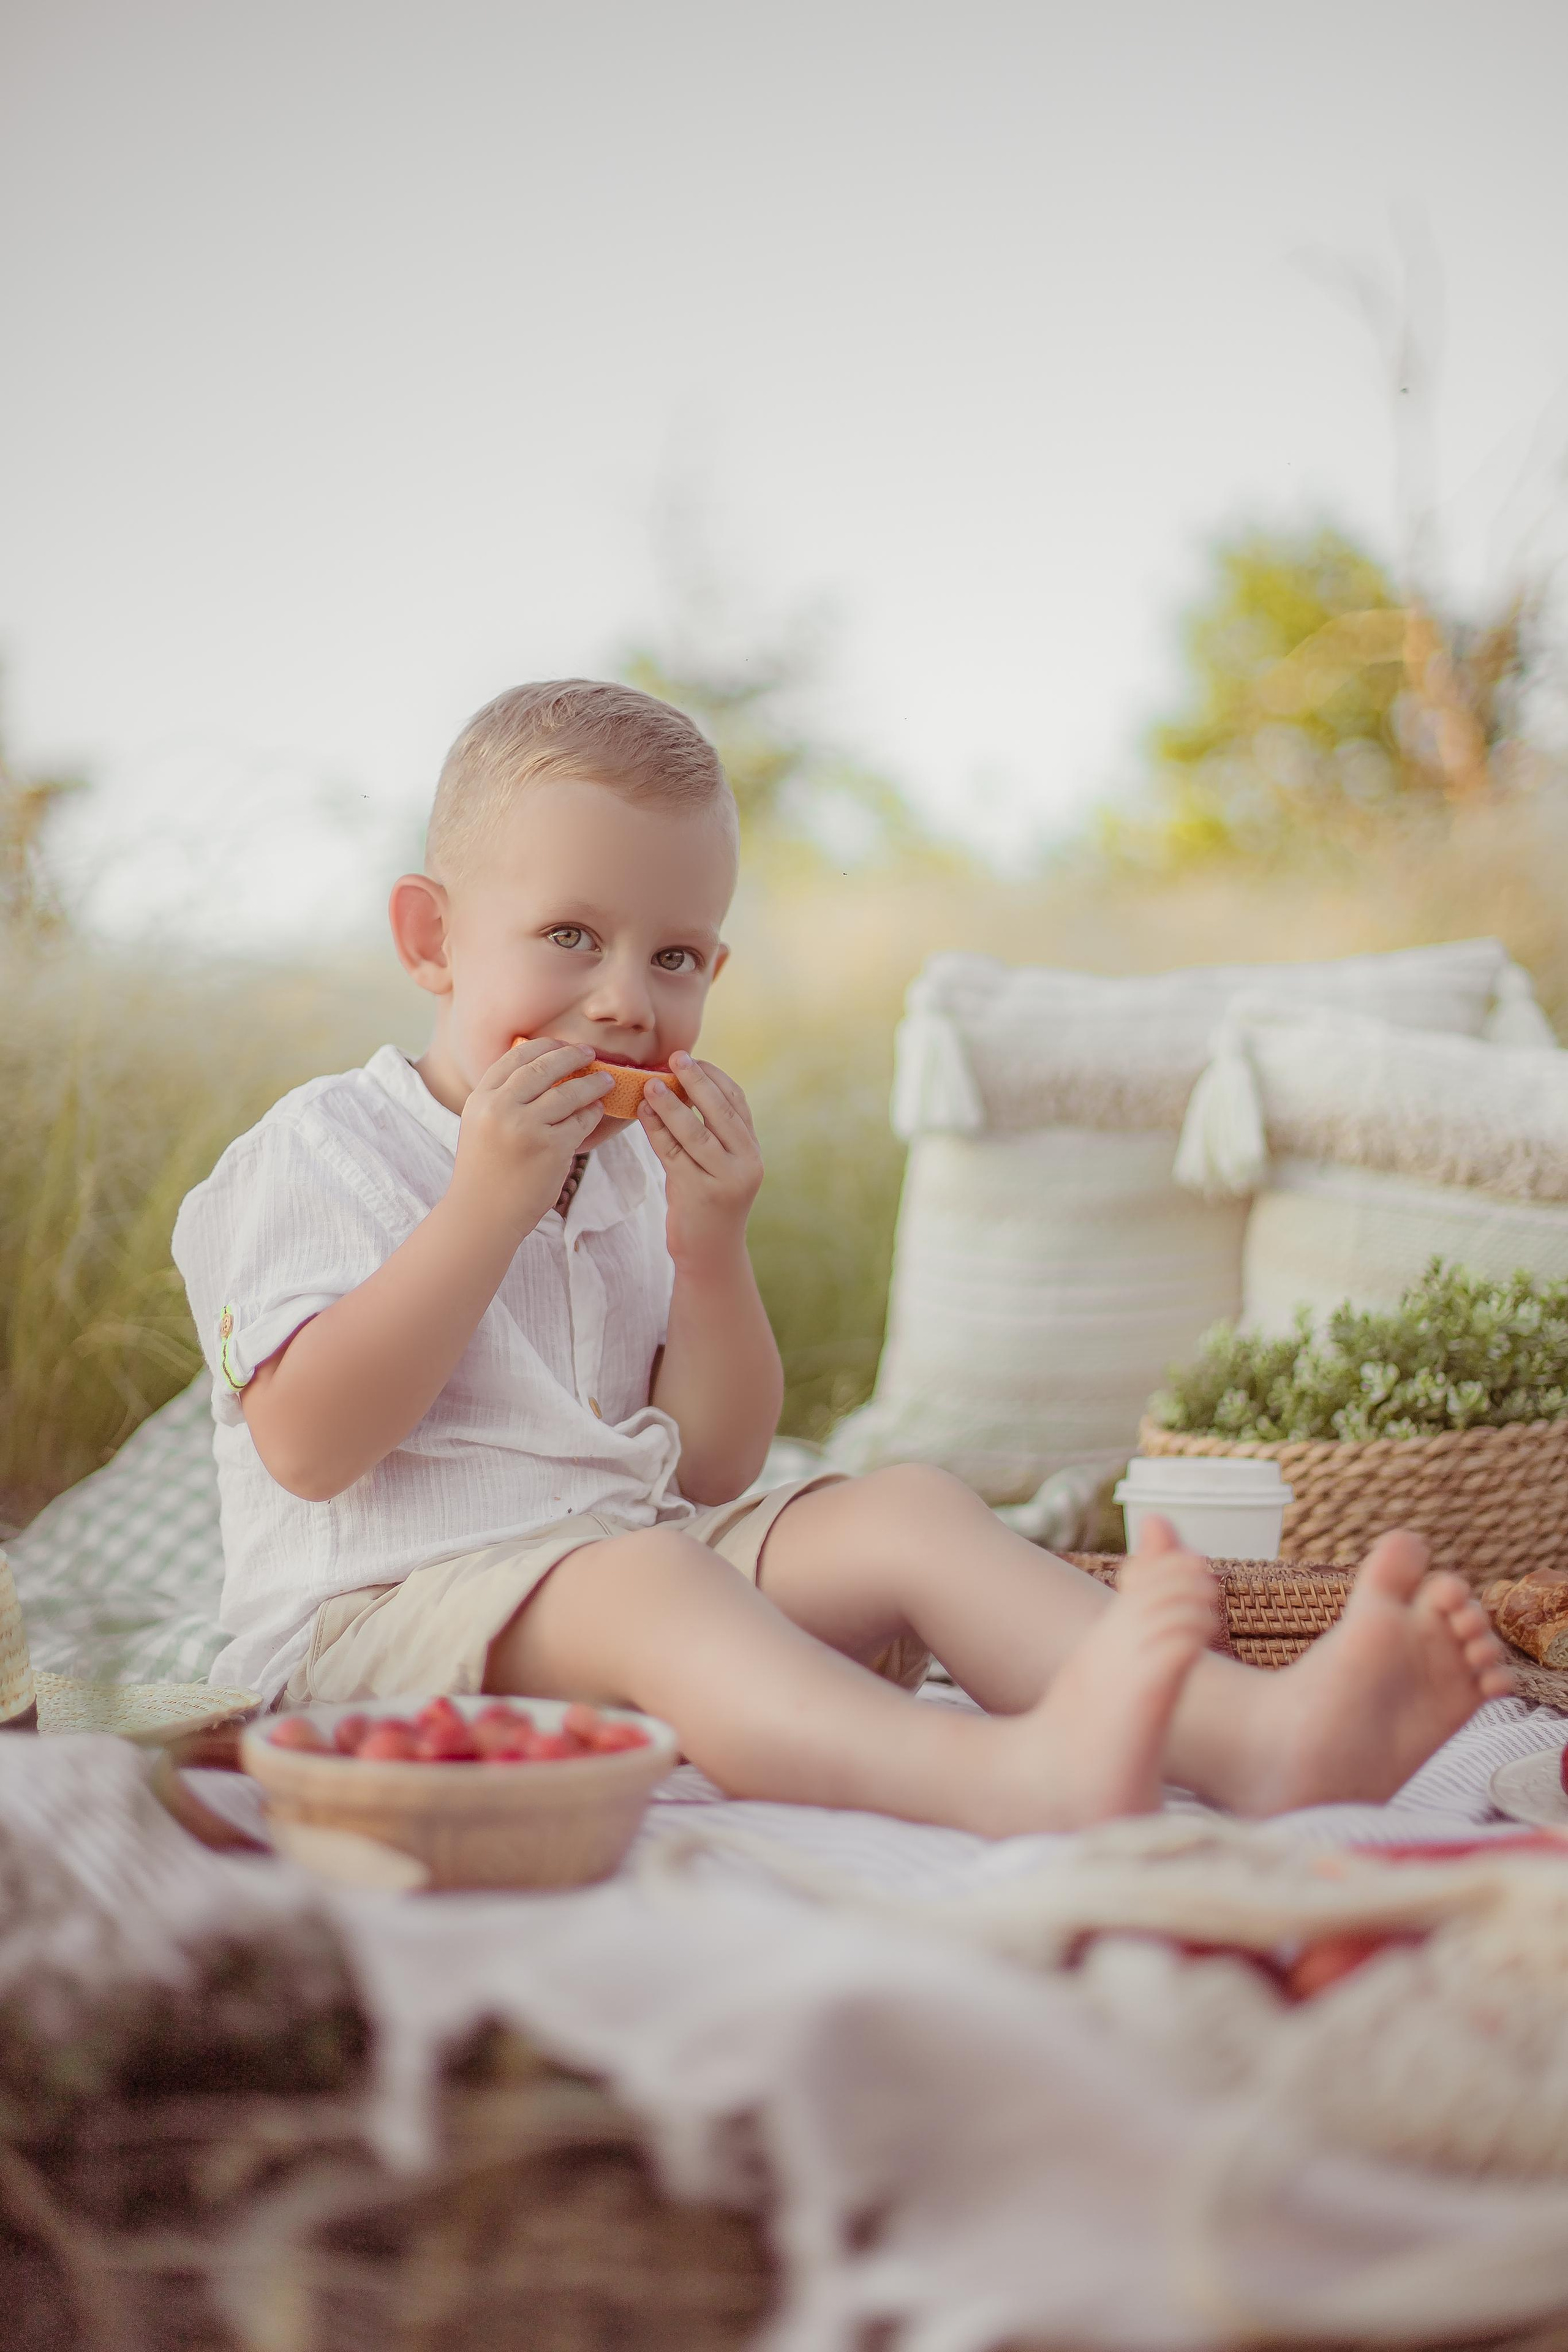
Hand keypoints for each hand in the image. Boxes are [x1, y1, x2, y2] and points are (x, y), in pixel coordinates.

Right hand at [450, 1039, 612, 1240]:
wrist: (483, 1215)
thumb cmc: (486, 1171)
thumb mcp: (481, 1125)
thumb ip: (502, 1098)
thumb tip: (539, 1067)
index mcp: (481, 1099)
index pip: (515, 1057)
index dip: (543, 1046)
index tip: (561, 1044)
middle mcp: (500, 1108)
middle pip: (543, 1068)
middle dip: (571, 1056)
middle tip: (590, 1053)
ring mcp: (525, 1128)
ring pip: (568, 1092)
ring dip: (592, 1083)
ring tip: (605, 1080)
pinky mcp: (550, 1148)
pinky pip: (581, 1121)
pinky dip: (592, 1114)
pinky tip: (597, 1111)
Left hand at [637, 1052, 762, 1267]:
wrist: (710, 1255)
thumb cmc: (707, 1204)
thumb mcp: (718, 1167)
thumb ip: (711, 1134)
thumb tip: (683, 1087)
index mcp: (752, 1151)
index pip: (737, 1103)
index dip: (714, 1077)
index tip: (693, 1058)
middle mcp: (746, 1163)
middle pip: (720, 1112)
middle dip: (696, 1081)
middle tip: (675, 1057)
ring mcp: (725, 1180)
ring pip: (695, 1132)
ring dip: (671, 1104)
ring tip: (650, 1083)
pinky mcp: (699, 1193)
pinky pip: (673, 1153)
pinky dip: (656, 1130)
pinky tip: (643, 1113)